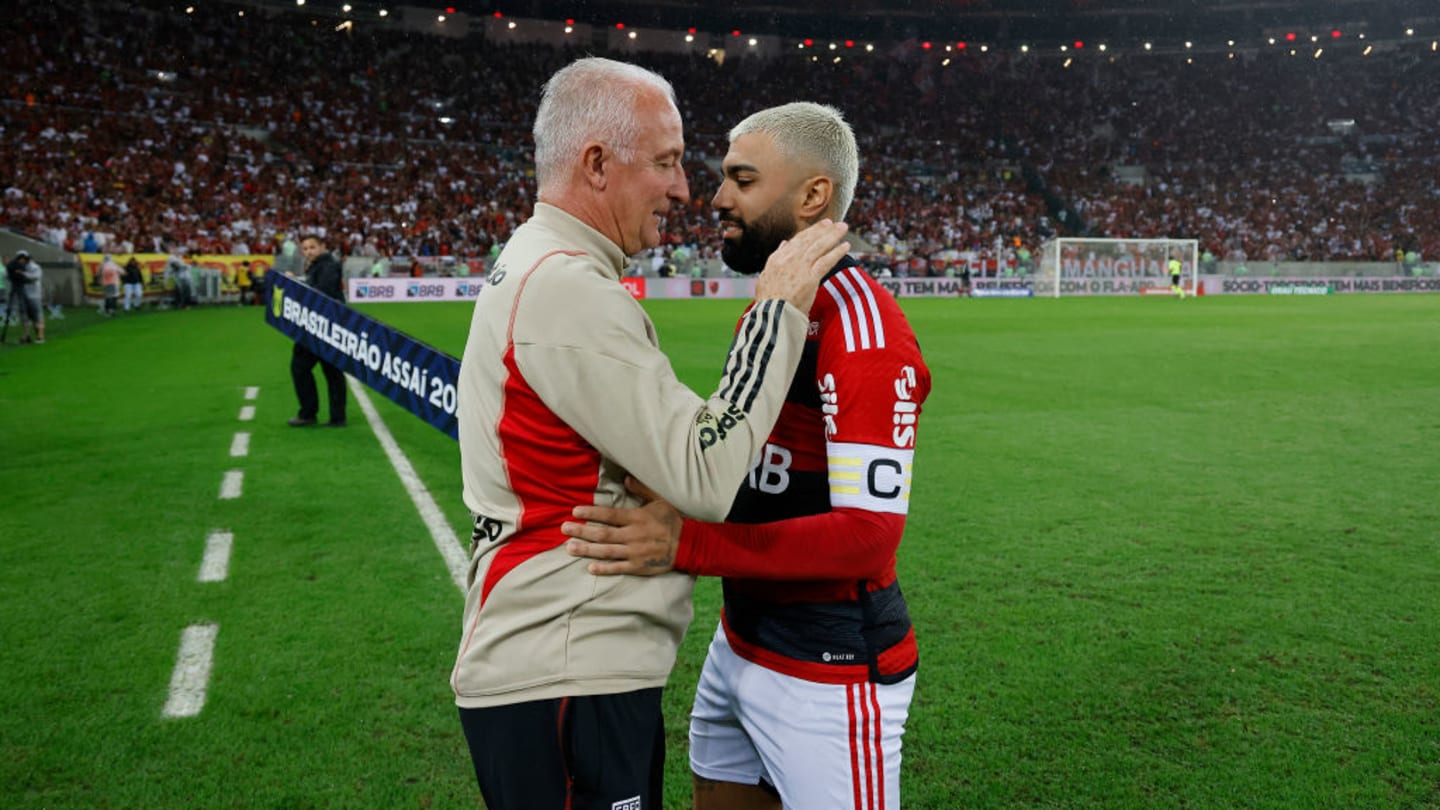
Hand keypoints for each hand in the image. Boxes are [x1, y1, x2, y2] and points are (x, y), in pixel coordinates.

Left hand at [562, 477, 683, 575]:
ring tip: (570, 547)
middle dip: (582, 531)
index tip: (574, 511)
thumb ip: (642, 489)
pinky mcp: (639, 566)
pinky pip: (619, 568)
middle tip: (564, 529)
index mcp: (637, 518)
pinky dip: (604, 569)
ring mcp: (636, 552)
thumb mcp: (661, 500)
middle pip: (603, 533)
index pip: (609, 515)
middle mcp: (634, 535)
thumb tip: (625, 479)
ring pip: (607, 551)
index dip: (591, 513)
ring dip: (587, 549)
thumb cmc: (674, 520)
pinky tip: (590, 568)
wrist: (690, 544)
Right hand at [754, 219, 849, 311]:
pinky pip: (826, 261)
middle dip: (823, 229)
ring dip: (833, 236)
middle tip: (835, 223)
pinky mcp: (810, 278)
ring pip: (819, 246)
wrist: (772, 313)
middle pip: (809, 240)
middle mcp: (789, 259)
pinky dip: (837, 252)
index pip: (797, 240)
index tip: (821, 226)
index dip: (811, 231)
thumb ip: (776, 257)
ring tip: (843, 228)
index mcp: (777, 258)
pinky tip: (845, 246)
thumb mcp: (766, 275)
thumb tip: (784, 244)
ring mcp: (800, 267)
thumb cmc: (768, 299)